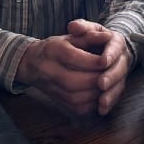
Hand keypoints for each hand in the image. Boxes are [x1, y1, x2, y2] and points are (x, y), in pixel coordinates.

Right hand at [16, 20, 131, 115]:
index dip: (93, 61)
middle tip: (110, 75)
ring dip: (95, 93)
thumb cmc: (58, 47)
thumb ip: (90, 36)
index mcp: (53, 50)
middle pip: (73, 81)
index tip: (107, 60)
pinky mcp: (58, 101)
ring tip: (107, 85)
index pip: (73, 57)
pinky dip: (92, 103)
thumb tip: (108, 36)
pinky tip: (100, 95)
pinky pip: (76, 107)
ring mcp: (51, 88)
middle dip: (95, 79)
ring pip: (75, 97)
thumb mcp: (72, 36)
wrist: (33, 63)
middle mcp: (49, 70)